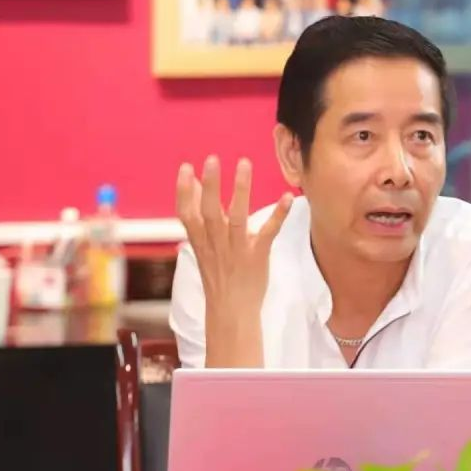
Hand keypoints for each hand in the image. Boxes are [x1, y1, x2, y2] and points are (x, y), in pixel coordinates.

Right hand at [176, 156, 291, 366]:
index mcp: (200, 241)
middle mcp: (216, 243)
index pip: (186, 214)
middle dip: (211, 186)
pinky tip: (287, 197)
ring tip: (244, 164)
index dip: (184, 191)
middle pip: (210, 212)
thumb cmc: (218, 274)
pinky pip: (268, 233)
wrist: (231, 310)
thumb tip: (194, 182)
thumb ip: (198, 214)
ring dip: (241, 191)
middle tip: (212, 159)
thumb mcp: (202, 245)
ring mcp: (237, 250)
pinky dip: (278, 215)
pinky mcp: (258, 255)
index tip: (186, 167)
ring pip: (237, 218)